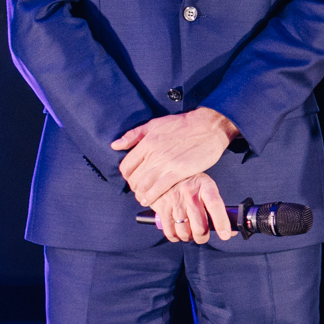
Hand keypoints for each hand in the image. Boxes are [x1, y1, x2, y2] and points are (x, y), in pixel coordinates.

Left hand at [113, 107, 238, 206]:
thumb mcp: (155, 124)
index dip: (126, 175)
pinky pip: (160, 187)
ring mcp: (166, 163)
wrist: (208, 127)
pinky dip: (152, 196)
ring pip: (145, 184)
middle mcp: (154, 154)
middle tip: (137, 190)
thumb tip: (115, 145)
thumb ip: (133, 135)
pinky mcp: (179, 171)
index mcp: (147, 142)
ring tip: (142, 197)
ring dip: (141, 193)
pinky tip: (150, 200)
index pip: (126, 165)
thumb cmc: (184, 124)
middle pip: (134, 177)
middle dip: (133, 186)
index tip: (131, 178)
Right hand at [150, 173, 233, 244]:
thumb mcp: (206, 187)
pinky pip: (170, 232)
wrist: (165, 172)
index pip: (215, 205)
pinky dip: (176, 237)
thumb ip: (217, 208)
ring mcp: (174, 201)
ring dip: (189, 237)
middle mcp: (189, 193)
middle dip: (203, 237)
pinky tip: (178, 232)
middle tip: (203, 235)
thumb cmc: (191, 183)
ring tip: (190, 233)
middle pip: (199, 226)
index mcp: (205, 186)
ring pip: (184, 232)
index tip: (225, 235)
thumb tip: (230, 231)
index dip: (221, 222)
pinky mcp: (162, 208)